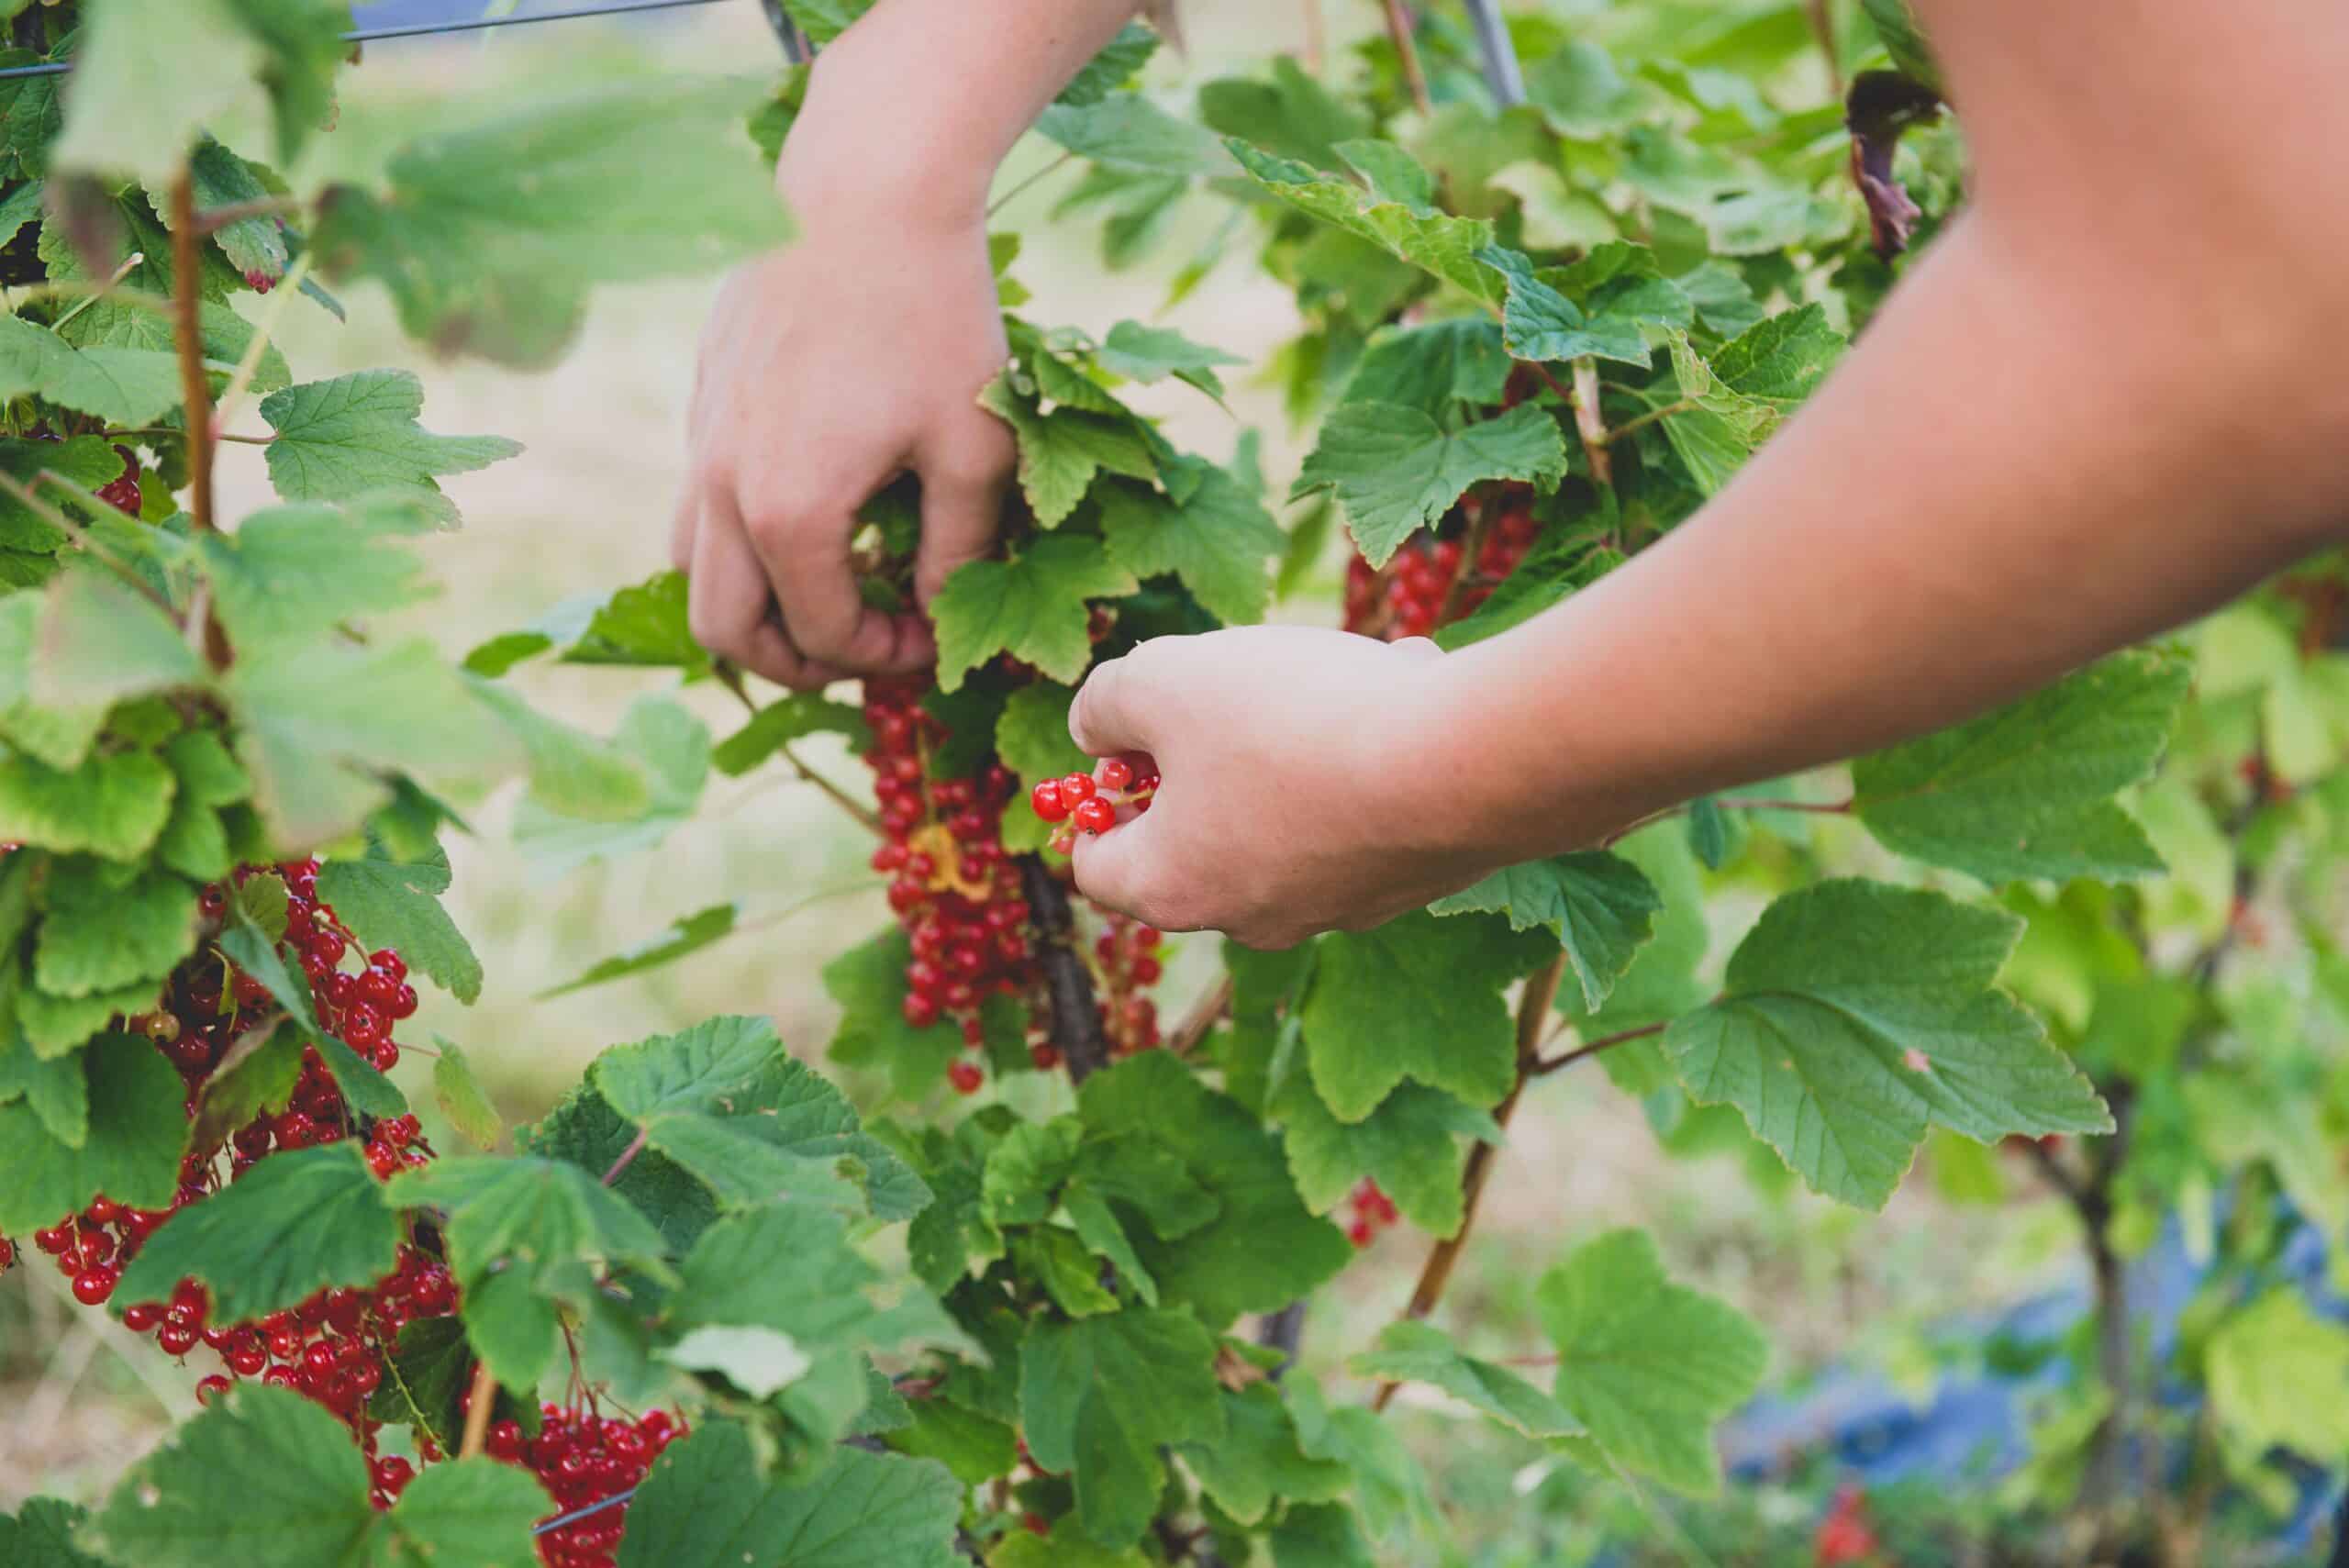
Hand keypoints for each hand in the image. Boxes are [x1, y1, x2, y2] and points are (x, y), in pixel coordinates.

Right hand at [674, 128, 1012, 687]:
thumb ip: (958, 552)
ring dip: (752, 602)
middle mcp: (720, 486)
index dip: (884, 657)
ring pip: (690, 566)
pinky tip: (816, 503)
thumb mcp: (973, 449)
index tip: (931, 637)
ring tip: (828, 590)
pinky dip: (742, 535)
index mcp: (788, 513)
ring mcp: (700, 438)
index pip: (823, 635)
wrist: (866, 193)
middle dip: (795, 660)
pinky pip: (697, 499)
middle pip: (724, 630)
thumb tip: (945, 618)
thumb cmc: (933, 317)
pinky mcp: (702, 396)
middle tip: (863, 646)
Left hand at [1065, 628, 1512, 948]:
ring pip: (1290, 812)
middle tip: (1226, 697)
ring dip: (1297, 742)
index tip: (1118, 752)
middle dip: (1205, 760)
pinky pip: (1365, 807)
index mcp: (1175, 887)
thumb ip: (1107, 702)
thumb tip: (1096, 731)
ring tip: (1338, 672)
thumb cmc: (1292, 723)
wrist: (1464, 765)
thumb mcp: (1164, 678)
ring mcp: (1336, 907)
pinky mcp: (1408, 884)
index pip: (1096, 870)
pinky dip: (1370, 751)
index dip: (1091, 805)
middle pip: (1197, 842)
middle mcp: (1251, 917)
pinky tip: (1407, 688)